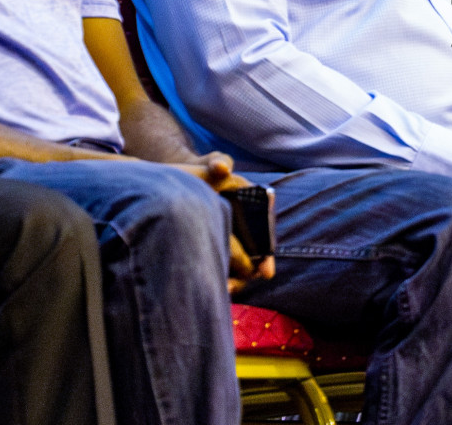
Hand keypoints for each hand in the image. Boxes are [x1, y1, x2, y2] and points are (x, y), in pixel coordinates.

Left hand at [165, 153, 275, 291]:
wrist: (184, 179)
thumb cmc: (204, 170)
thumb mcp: (213, 162)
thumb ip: (218, 162)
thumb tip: (222, 168)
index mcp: (257, 203)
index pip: (266, 230)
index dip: (266, 250)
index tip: (265, 270)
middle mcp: (251, 221)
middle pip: (258, 250)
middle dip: (255, 268)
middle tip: (248, 283)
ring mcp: (239, 234)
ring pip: (244, 261)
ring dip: (239, 276)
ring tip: (229, 289)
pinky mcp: (223, 243)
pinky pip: (229, 262)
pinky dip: (225, 274)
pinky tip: (218, 285)